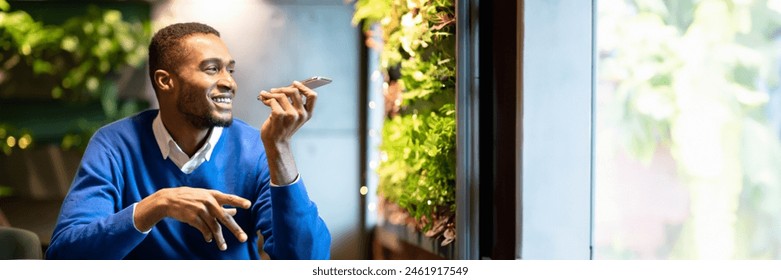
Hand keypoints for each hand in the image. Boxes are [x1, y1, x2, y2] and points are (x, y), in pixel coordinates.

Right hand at [134, 187, 251, 250]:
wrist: (169, 199)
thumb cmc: (191, 198)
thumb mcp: (206, 197)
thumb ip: (221, 205)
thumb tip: (235, 211)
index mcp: (213, 195)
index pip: (229, 198)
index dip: (239, 201)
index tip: (249, 204)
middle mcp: (208, 201)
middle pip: (225, 217)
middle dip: (235, 229)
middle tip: (243, 238)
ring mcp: (200, 209)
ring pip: (214, 227)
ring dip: (219, 239)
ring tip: (223, 247)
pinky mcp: (192, 217)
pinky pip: (204, 230)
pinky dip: (207, 236)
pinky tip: (208, 239)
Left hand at [256, 81, 316, 184]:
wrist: (275, 144)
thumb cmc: (282, 129)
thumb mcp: (293, 116)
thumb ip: (294, 103)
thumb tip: (287, 87)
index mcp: (307, 114)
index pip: (312, 96)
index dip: (304, 87)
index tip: (294, 83)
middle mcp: (301, 114)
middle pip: (294, 91)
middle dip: (282, 88)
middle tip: (273, 90)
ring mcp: (291, 115)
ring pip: (281, 95)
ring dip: (271, 94)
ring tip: (265, 96)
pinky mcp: (279, 115)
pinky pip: (272, 100)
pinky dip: (266, 99)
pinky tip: (264, 101)